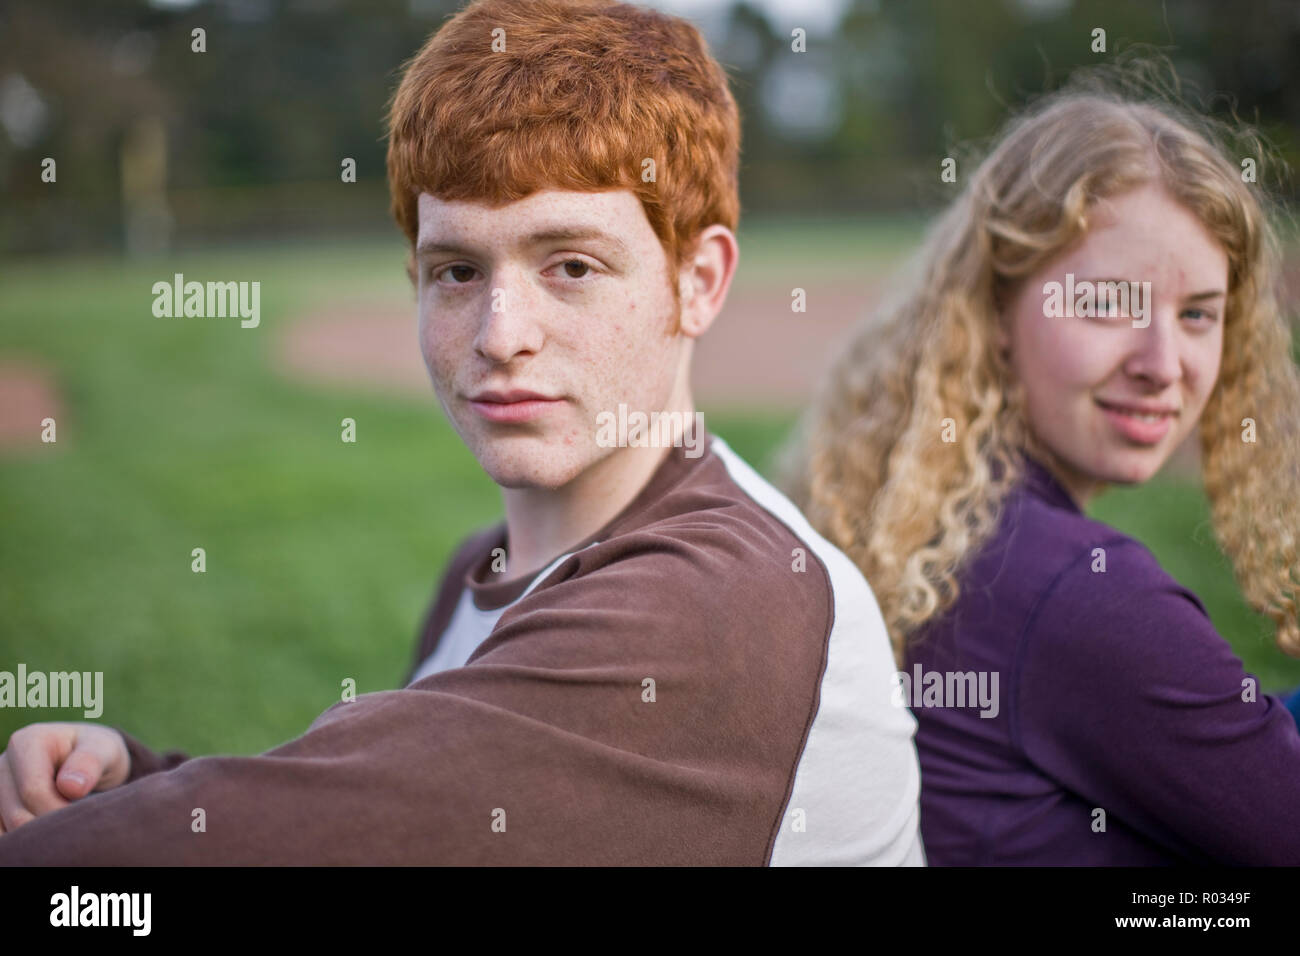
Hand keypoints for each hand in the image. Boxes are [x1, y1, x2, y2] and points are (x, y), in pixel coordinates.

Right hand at [0, 722, 129, 833]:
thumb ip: (90, 762)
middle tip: (78, 822)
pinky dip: (27, 842)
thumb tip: (70, 787)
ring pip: (8, 829)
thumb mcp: (105, 750)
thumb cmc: (99, 753)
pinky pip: (2, 836)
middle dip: (52, 825)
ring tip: (66, 822)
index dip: (59, 810)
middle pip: (18, 814)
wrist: (91, 762)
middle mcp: (3, 765)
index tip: (84, 813)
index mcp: (27, 743)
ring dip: (40, 836)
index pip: (33, 791)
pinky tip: (49, 833)